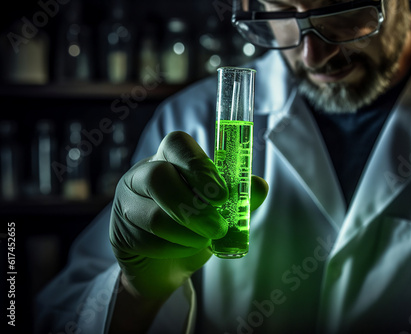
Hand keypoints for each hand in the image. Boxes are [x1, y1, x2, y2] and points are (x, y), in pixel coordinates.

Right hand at [110, 131, 267, 301]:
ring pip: (155, 216)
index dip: (199, 165)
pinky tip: (182, 249)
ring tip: (204, 240)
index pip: (177, 144)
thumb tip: (260, 186)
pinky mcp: (119, 232)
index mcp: (170, 159)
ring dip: (188, 233)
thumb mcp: (221, 213)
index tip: (223, 194)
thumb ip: (239, 200)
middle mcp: (143, 174)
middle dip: (194, 206)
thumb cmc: (195, 230)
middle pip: (159, 177)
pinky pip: (149, 241)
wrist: (166, 268)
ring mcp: (127, 202)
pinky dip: (174, 250)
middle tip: (217, 226)